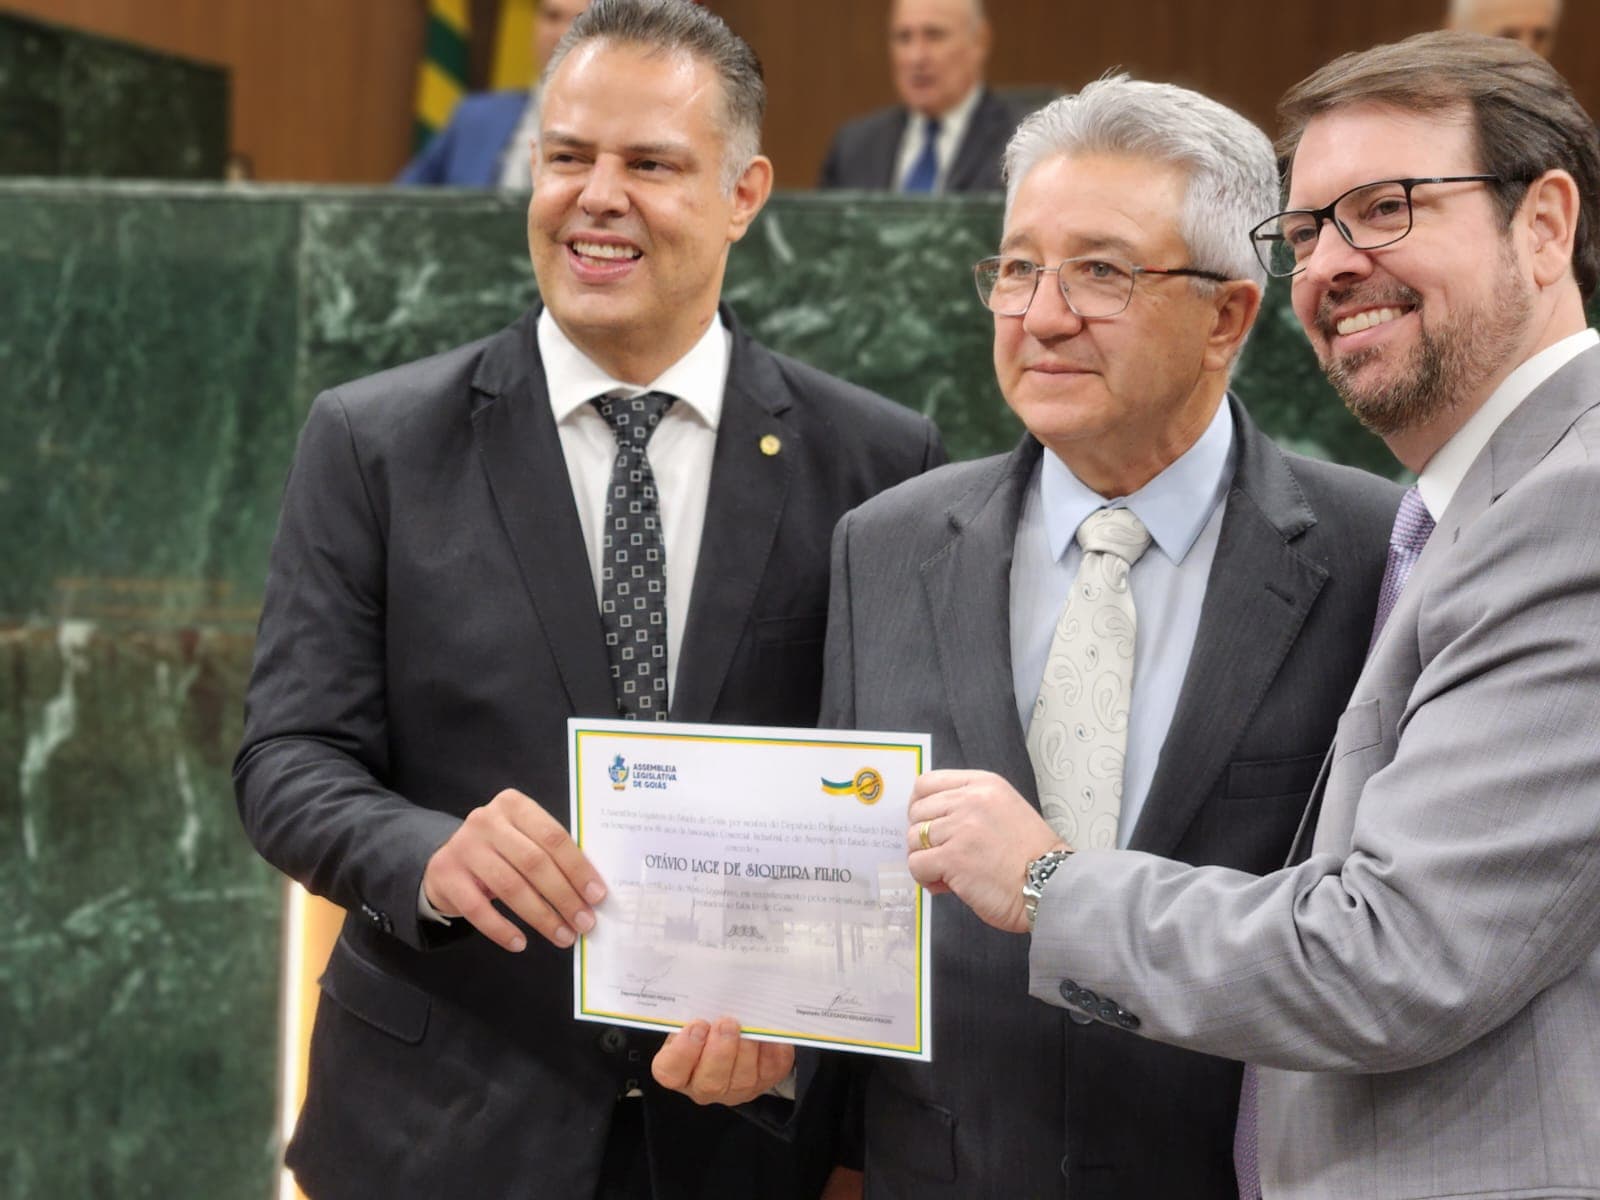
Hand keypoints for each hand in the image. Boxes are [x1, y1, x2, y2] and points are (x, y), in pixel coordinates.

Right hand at [422, 788, 605, 951]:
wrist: (448, 861)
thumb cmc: (500, 851)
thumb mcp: (523, 839)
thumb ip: (551, 854)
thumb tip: (590, 890)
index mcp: (514, 805)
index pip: (553, 837)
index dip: (578, 868)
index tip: (597, 896)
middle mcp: (487, 820)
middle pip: (534, 863)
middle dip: (564, 897)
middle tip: (584, 922)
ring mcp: (463, 847)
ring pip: (510, 887)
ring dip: (541, 917)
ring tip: (563, 936)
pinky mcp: (445, 875)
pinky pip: (478, 909)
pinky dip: (502, 929)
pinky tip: (520, 943)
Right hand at [651, 1016, 794, 1105]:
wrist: (730, 1032)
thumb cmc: (706, 1023)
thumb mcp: (692, 1015)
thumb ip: (694, 1009)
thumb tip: (710, 989)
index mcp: (678, 1068)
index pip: (670, 1071)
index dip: (684, 1050)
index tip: (698, 1025)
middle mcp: (703, 1085)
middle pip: (709, 1083)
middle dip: (720, 1051)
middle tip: (726, 1023)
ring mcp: (734, 1089)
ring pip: (742, 1080)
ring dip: (746, 1050)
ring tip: (747, 1027)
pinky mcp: (762, 1082)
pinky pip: (770, 1070)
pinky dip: (771, 1049)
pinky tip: (766, 1032)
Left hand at [906, 770, 1063, 933]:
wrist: (1050, 885)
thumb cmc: (1031, 856)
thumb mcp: (1005, 808)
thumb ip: (969, 805)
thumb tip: (930, 820)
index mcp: (983, 785)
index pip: (927, 783)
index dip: (920, 806)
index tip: (926, 824)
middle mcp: (970, 800)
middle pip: (917, 812)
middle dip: (923, 837)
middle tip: (943, 855)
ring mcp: (960, 828)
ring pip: (914, 839)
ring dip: (926, 859)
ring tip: (948, 873)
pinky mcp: (953, 858)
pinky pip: (916, 864)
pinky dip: (926, 878)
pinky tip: (947, 885)